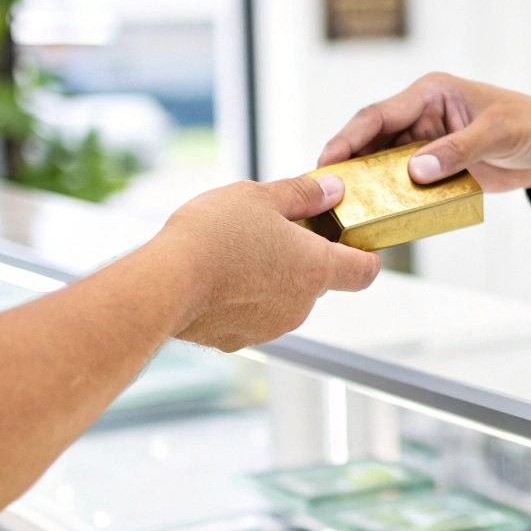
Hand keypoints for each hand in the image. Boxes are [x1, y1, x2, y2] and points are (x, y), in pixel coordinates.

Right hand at [150, 175, 380, 350]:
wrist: (164, 283)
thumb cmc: (214, 236)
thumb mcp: (261, 197)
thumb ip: (303, 194)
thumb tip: (333, 190)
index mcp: (317, 268)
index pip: (365, 272)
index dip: (366, 256)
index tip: (355, 244)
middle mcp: (301, 305)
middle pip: (318, 281)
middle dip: (301, 258)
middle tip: (271, 232)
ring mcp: (272, 327)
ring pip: (284, 298)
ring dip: (270, 278)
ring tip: (234, 253)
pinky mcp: (240, 340)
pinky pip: (251, 315)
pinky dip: (242, 299)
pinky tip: (216, 279)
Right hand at [317, 72, 530, 191]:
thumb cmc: (529, 125)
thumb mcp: (496, 134)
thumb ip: (457, 150)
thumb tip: (415, 171)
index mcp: (430, 93)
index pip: (379, 114)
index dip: (348, 137)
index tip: (327, 162)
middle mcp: (421, 116)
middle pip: (372, 140)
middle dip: (349, 165)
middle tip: (325, 193)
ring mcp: (427, 144)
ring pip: (385, 165)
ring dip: (369, 186)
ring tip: (344, 210)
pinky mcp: (437, 168)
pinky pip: (407, 184)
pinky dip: (394, 200)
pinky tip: (380, 218)